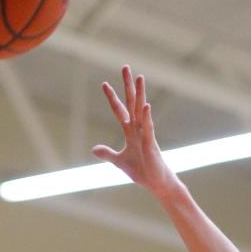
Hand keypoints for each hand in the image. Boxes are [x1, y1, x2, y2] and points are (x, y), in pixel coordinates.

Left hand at [93, 66, 169, 195]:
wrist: (156, 183)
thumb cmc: (142, 171)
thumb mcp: (119, 162)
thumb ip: (108, 154)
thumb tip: (94, 149)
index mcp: (130, 131)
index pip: (119, 110)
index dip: (112, 98)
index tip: (104, 84)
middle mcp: (138, 128)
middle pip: (132, 102)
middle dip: (128, 85)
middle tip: (125, 67)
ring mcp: (146, 134)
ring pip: (141, 109)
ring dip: (140, 94)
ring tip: (140, 77)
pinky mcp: (151, 144)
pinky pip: (148, 127)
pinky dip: (146, 117)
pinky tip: (145, 105)